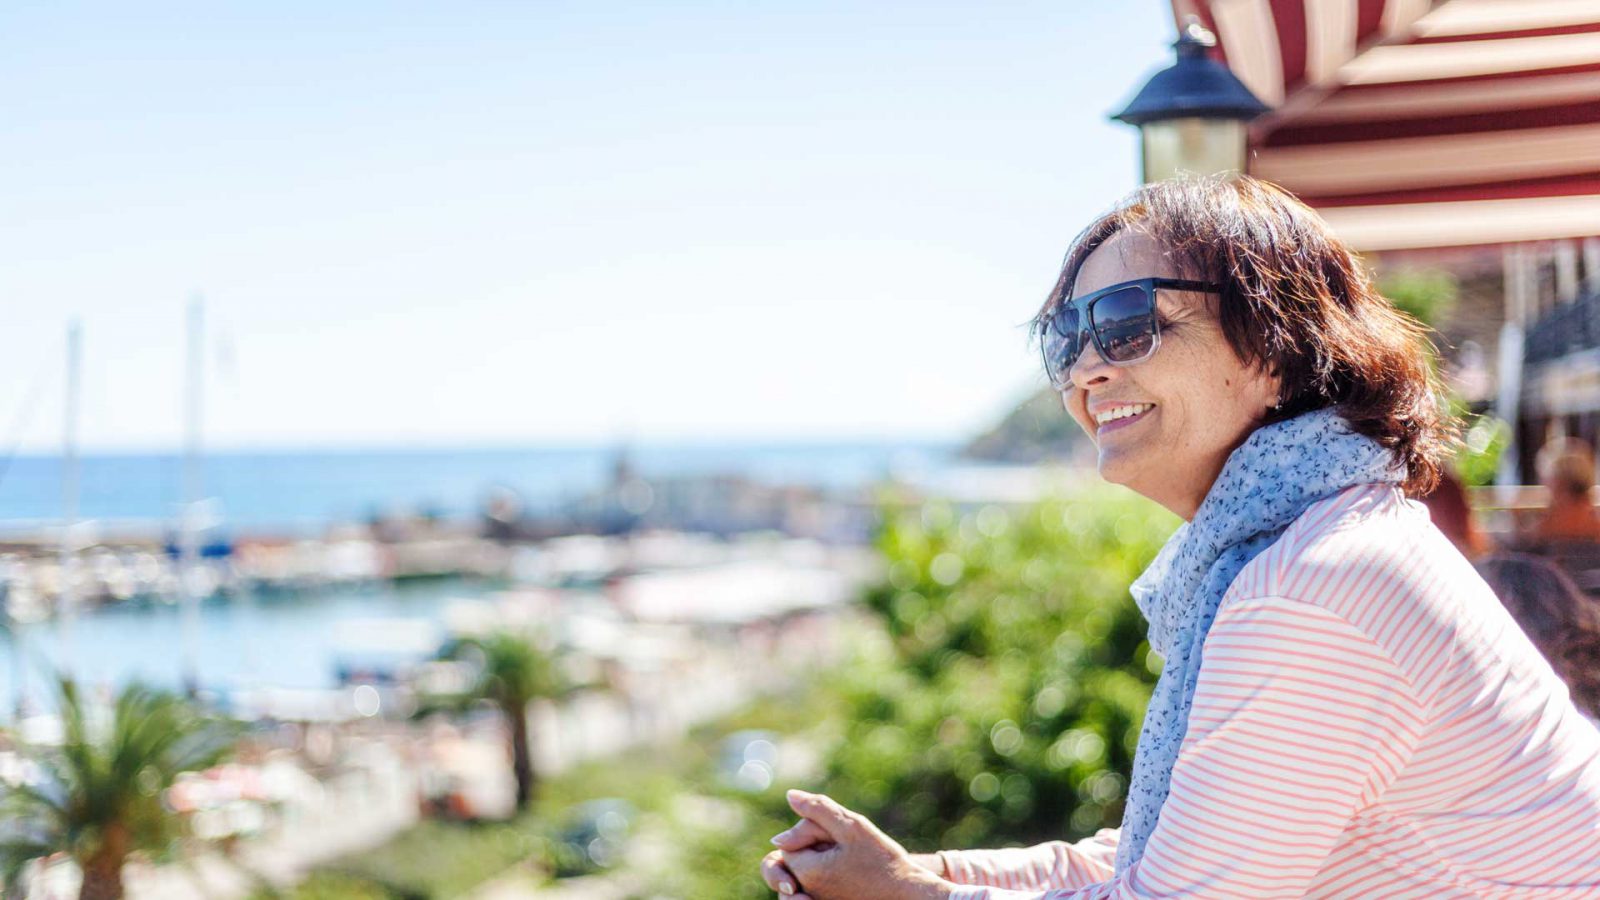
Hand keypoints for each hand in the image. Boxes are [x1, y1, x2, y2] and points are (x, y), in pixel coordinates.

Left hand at [767, 789, 950, 899]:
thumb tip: (790, 795)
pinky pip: (817, 883)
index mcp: (807, 873)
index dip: (812, 832)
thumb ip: (818, 809)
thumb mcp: (852, 826)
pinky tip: (851, 873)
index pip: (787, 842)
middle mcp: (806, 891)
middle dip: (816, 845)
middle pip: (795, 857)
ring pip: (807, 869)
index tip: (839, 839)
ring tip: (851, 863)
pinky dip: (830, 872)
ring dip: (824, 858)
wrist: (907, 895)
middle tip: (847, 852)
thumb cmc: (883, 861)